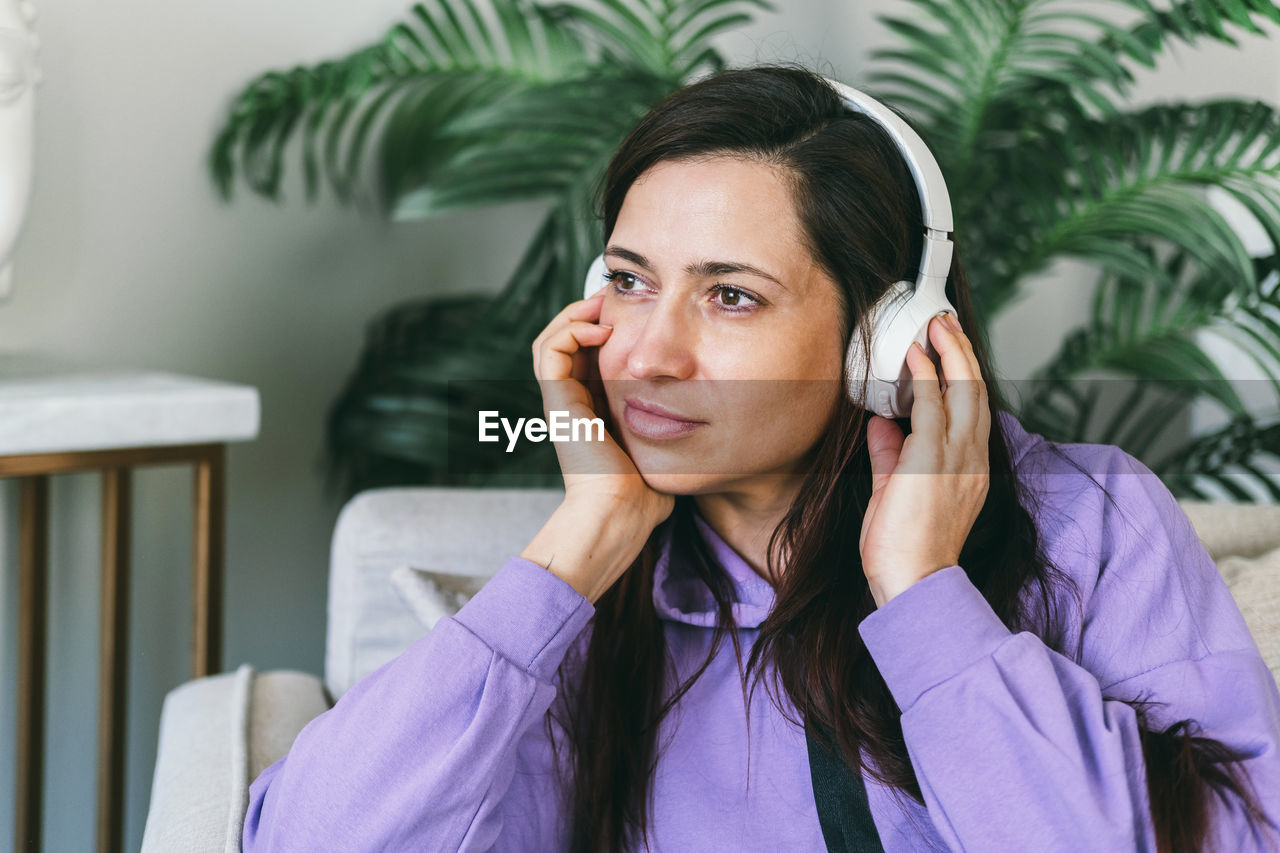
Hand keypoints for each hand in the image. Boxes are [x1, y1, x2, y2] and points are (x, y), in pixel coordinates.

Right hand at [525, 284, 674, 600]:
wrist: (621, 514)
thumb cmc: (647, 491)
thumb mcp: (665, 444)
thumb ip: (675, 423)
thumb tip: (709, 407)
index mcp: (594, 409)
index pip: (590, 354)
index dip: (606, 326)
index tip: (635, 311)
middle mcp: (573, 402)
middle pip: (567, 341)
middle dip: (589, 313)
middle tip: (616, 298)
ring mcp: (562, 402)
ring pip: (551, 340)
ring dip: (575, 315)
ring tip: (603, 306)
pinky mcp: (558, 403)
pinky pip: (549, 352)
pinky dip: (570, 331)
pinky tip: (601, 330)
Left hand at [859, 314, 989, 607]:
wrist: (913, 583)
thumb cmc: (905, 548)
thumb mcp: (894, 491)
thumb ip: (890, 455)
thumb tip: (882, 424)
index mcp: (969, 468)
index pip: (973, 410)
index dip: (963, 375)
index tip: (949, 349)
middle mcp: (971, 459)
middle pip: (976, 391)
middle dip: (962, 352)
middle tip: (946, 324)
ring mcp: (957, 459)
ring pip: (964, 391)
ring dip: (950, 353)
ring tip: (937, 326)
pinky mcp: (932, 461)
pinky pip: (933, 407)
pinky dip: (925, 377)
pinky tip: (916, 356)